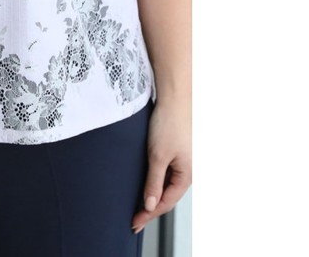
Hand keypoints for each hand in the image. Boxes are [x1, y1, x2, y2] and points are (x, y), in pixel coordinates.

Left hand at [131, 97, 191, 233]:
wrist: (174, 98)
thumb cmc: (169, 123)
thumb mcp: (158, 156)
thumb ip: (154, 182)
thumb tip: (150, 205)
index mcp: (186, 175)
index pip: (165, 203)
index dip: (149, 214)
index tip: (134, 222)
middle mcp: (187, 171)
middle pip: (167, 197)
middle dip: (151, 209)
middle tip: (134, 220)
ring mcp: (182, 161)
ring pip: (166, 186)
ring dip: (153, 196)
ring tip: (138, 207)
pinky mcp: (175, 152)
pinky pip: (166, 174)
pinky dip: (155, 183)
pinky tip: (146, 185)